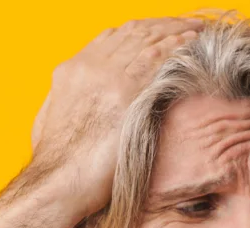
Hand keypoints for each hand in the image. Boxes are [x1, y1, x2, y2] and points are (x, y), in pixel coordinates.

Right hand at [28, 17, 203, 217]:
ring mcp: (108, 77)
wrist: (58, 181)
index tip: (158, 31)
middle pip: (132, 33)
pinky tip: (192, 41)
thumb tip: (87, 104)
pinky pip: (158, 59)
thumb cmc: (57, 164)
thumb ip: (72, 102)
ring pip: (147, 39)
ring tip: (196, 28)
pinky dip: (176, 45)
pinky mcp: (126, 94)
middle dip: (162, 25)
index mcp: (71, 70)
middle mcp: (89, 66)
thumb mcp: (53, 121)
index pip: (110, 37)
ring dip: (175, 30)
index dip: (139, 31)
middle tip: (186, 23)